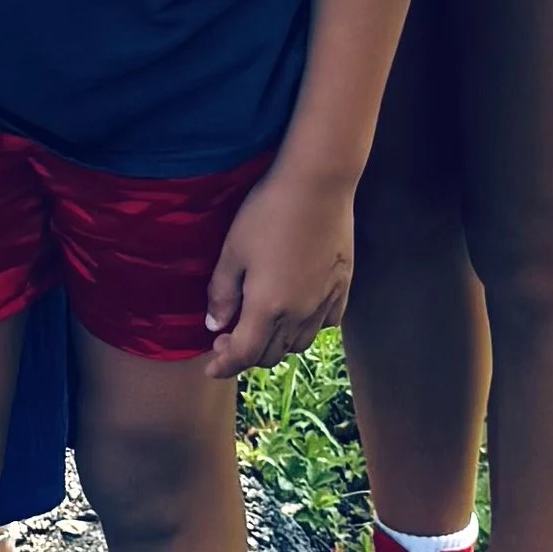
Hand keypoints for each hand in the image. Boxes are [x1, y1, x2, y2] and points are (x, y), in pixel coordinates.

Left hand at [203, 167, 352, 379]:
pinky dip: (306, 328)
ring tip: (260, 326)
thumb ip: (222, 293)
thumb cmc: (268, 212)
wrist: (318, 183)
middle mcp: (300, 313)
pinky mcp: (343, 286)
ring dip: (276, 345)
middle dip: (246, 354)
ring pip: (299, 343)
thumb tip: (214, 325)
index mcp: (268, 308)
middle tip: (227, 337)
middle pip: (272, 354)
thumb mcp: (232, 250)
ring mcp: (325, 301)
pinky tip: (296, 312)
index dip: (224, 365)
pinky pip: (325, 323)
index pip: (244, 354)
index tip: (210, 368)